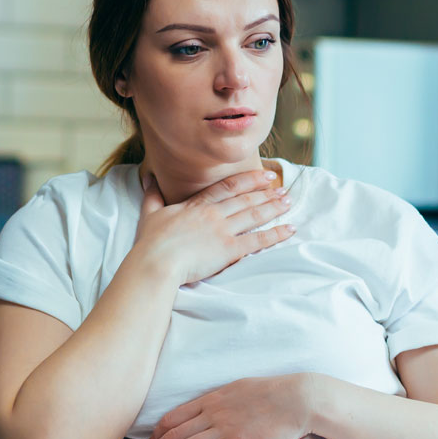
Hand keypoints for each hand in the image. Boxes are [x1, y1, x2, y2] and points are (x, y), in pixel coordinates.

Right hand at [133, 168, 295, 286]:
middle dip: (266, 192)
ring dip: (274, 207)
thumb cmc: (150, 242)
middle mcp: (213, 213)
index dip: (248, 180)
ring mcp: (223, 230)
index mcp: (197, 205)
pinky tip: (290, 229)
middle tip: (283, 189)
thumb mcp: (150, 214)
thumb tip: (147, 178)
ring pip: (254, 214)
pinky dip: (276, 234)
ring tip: (288, 202)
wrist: (156, 262)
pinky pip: (258, 240)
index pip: (227, 187)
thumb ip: (152, 195)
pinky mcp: (229, 249)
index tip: (264, 176)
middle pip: (245, 199)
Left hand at [135, 373, 315, 438]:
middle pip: (172, 435)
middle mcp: (212, 413)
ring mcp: (224, 428)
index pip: (172, 418)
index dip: (155, 437)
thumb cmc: (275, 394)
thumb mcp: (240, 389)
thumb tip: (207, 410)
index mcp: (212, 398)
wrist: (300, 399)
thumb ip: (220, 401)